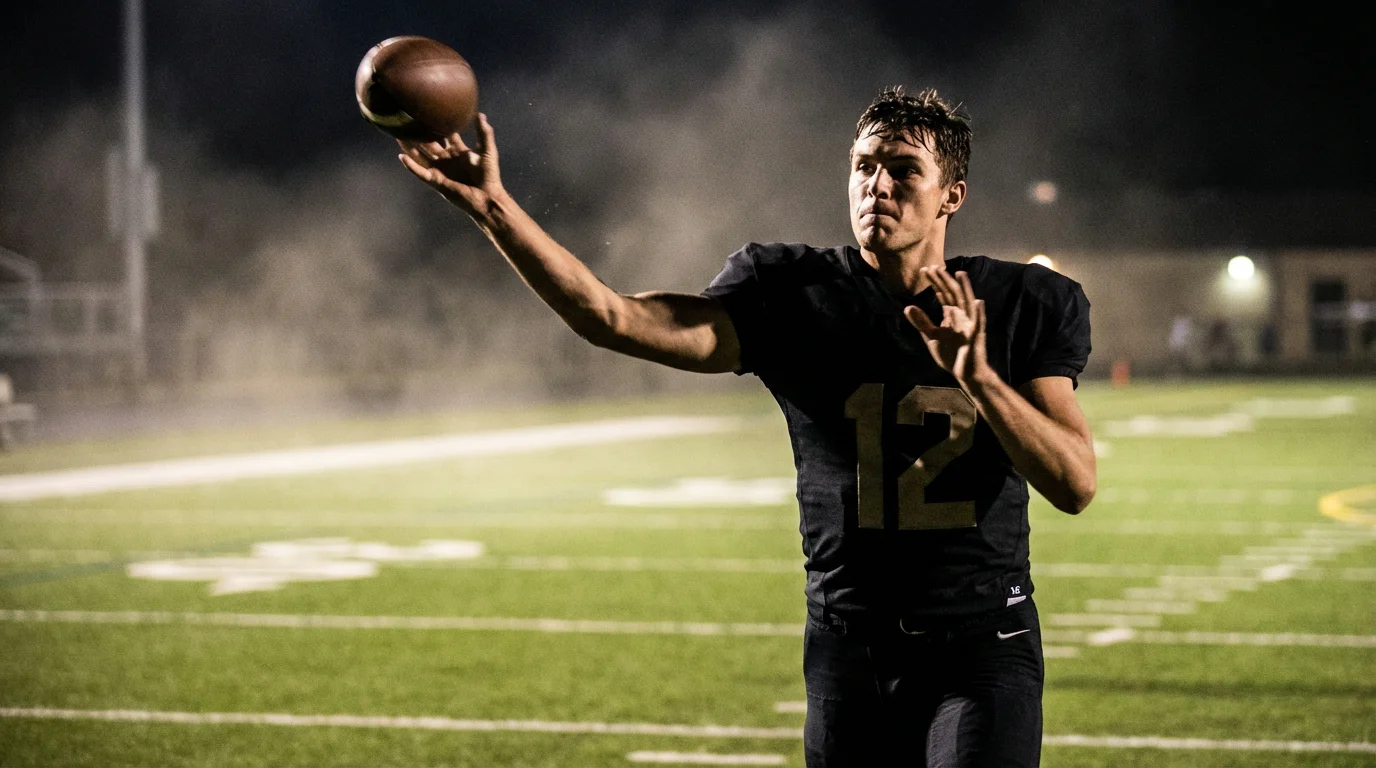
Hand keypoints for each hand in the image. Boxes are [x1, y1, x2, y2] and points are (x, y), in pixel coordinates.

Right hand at [397, 113, 503, 218]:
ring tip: (397, 135)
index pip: (444, 134)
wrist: (488, 196)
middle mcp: (446, 159)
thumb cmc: (489, 175)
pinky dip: (411, 166)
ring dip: (409, 147)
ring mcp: (440, 170)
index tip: (427, 111)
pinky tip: (402, 157)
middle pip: (428, 143)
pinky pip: (420, 172)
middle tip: (407, 120)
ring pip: (420, 156)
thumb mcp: (487, 150)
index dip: (436, 124)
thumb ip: (484, 133)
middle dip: (418, 133)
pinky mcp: (436, 181)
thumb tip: (480, 114)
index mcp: (457, 151)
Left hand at [903, 267, 990, 386]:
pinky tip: (978, 301)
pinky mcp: (976, 336)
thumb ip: (922, 322)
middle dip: (944, 280)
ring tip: (960, 273)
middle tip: (933, 266)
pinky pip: (978, 323)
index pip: (943, 294)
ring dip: (965, 289)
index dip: (935, 282)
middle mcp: (962, 315)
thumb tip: (907, 307)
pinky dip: (978, 312)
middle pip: (952, 294)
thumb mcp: (932, 336)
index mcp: (951, 314)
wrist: (965, 373)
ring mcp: (970, 324)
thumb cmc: (951, 354)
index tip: (925, 269)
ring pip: (967, 303)